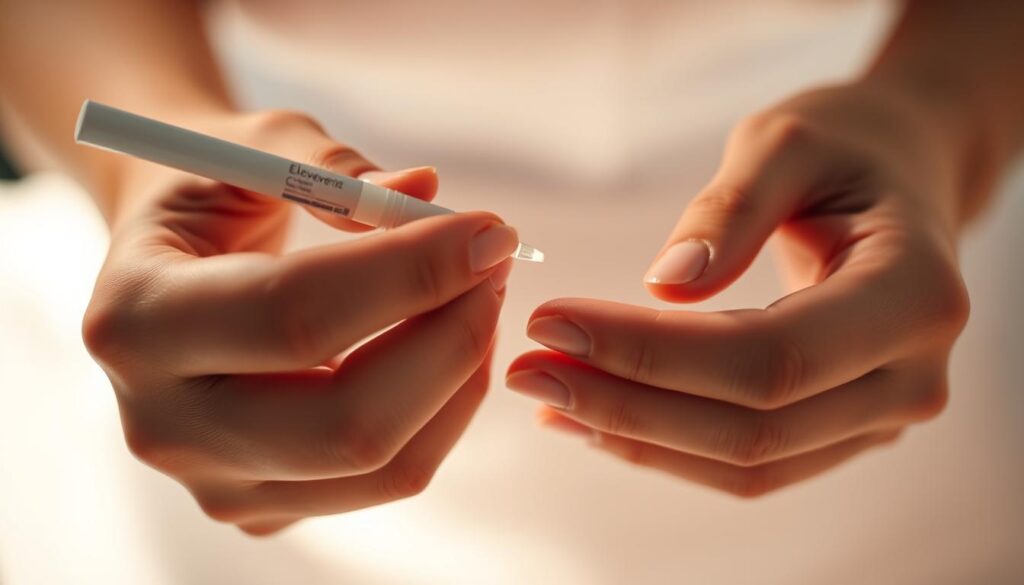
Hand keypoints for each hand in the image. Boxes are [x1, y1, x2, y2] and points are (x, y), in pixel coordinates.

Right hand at [83, 109, 516, 534]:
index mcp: (136, 321)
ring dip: (460, 376)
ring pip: (384, 463)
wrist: (165, 265)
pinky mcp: (265, 507)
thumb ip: (335, 169)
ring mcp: (215, 482)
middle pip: (347, 422)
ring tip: (478, 296)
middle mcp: (163, 424)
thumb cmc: (211, 196)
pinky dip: (442, 409)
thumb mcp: (253, 149)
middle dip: (451, 340)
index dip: (411, 274)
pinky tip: (444, 346)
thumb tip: (429, 193)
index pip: (296, 315)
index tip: (490, 231)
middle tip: (495, 269)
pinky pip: (388, 475)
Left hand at [507, 81, 970, 496]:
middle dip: (626, 404)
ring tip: (547, 396)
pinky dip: (667, 446)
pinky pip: (750, 463)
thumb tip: (664, 286)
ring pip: (747, 463)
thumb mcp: (786, 143)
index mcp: (915, 296)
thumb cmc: (845, 147)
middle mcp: (911, 376)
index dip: (651, 353)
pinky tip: (594, 417)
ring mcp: (882, 416)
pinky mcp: (843, 431)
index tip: (552, 321)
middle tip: (526, 370)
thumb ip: (729, 210)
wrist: (902, 180)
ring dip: (636, 436)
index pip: (767, 357)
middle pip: (753, 427)